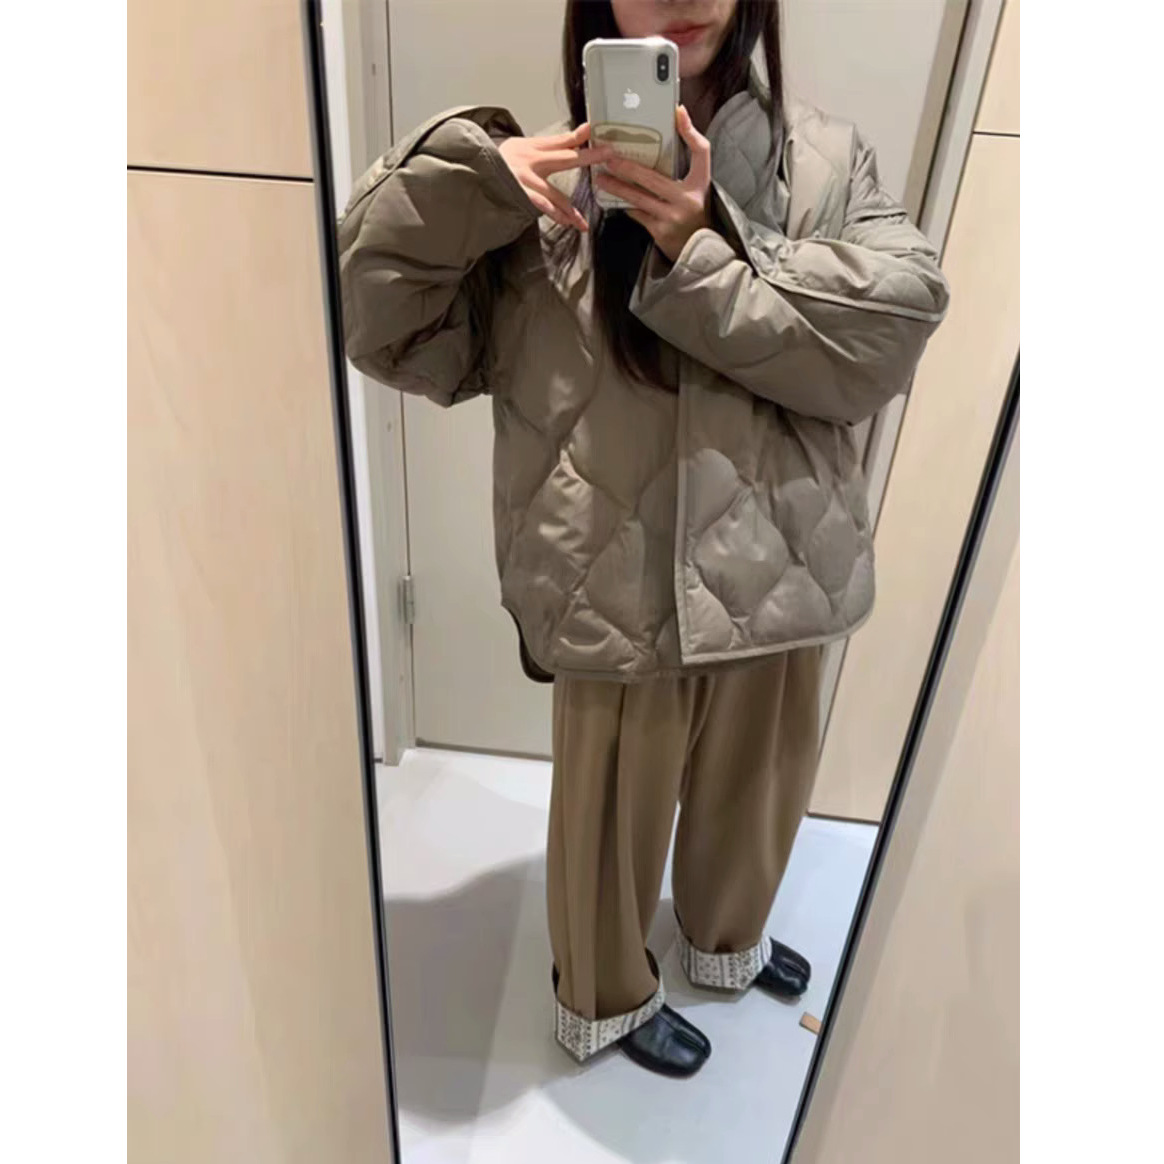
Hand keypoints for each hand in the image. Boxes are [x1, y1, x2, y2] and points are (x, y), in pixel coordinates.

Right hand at [498, 124, 611, 230]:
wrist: (474, 169)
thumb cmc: (504, 161)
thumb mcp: (526, 147)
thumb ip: (555, 143)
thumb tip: (583, 131)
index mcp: (534, 149)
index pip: (562, 141)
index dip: (580, 136)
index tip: (597, 131)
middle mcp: (530, 162)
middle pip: (564, 158)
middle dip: (587, 156)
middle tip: (607, 154)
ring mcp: (523, 180)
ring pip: (552, 193)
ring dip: (569, 207)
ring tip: (582, 221)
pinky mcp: (516, 194)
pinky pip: (538, 206)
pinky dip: (553, 213)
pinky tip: (565, 222)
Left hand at [593, 105, 711, 261]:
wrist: (702, 249)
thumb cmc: (695, 211)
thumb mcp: (698, 185)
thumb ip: (688, 159)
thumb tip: (676, 119)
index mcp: (700, 183)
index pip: (700, 151)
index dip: (690, 132)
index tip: (677, 112)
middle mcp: (687, 199)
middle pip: (653, 177)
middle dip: (627, 167)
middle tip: (607, 157)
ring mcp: (672, 217)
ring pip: (639, 198)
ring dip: (617, 187)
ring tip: (600, 179)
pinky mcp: (660, 232)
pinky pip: (637, 214)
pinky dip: (625, 205)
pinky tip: (612, 198)